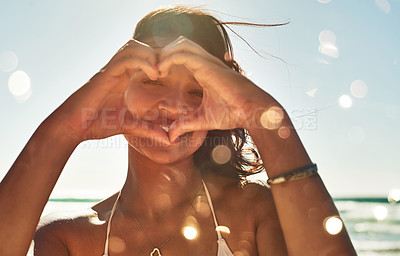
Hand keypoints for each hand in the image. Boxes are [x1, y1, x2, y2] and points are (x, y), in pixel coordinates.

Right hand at [45, 40, 169, 143]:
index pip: (143, 57)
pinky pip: (126, 59)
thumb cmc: (96, 124)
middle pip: (139, 46)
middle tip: (168, 71)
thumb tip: (168, 140)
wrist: (71, 127)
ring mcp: (110, 71)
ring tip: (160, 72)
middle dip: (157, 54)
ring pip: (133, 47)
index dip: (159, 61)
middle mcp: (117, 71)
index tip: (171, 75)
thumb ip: (148, 130)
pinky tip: (153, 75)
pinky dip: (143, 63)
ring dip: (150, 55)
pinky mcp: (105, 75)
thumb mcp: (130, 126)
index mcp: (123, 78)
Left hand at [158, 36, 269, 141]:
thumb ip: (185, 124)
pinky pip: (183, 54)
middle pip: (179, 44)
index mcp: (204, 72)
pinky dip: (168, 58)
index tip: (155, 76)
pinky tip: (160, 70)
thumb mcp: (202, 120)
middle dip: (163, 53)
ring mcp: (207, 62)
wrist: (251, 111)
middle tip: (152, 70)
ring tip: (155, 70)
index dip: (166, 62)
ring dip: (164, 53)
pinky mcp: (208, 65)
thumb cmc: (233, 114)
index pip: (181, 56)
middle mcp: (205, 63)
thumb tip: (170, 136)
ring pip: (181, 44)